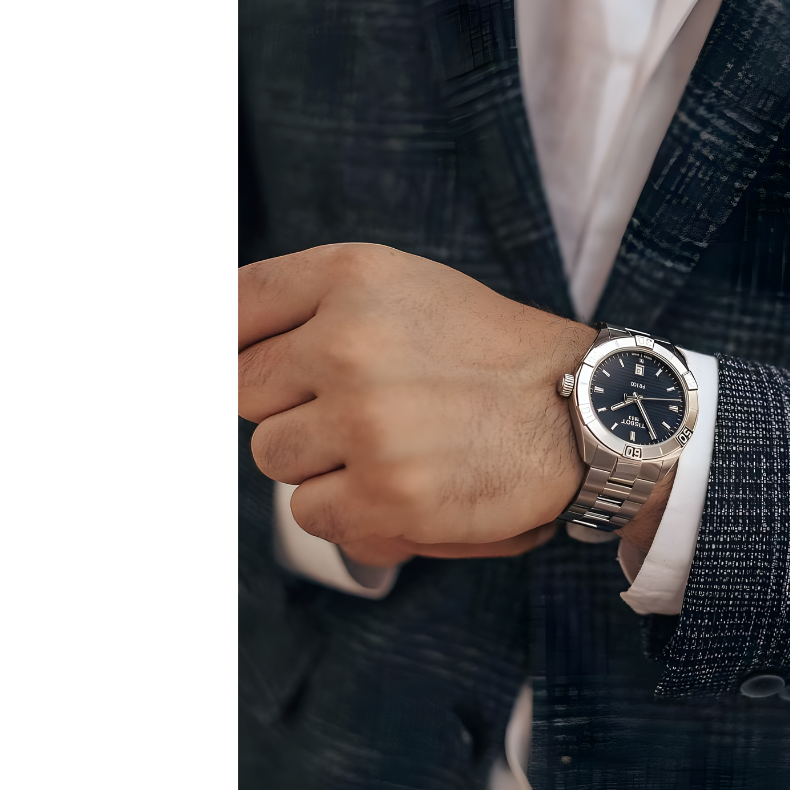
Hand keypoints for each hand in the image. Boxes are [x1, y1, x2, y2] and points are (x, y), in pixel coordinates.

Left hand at [240, 244, 595, 558]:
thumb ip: (310, 305)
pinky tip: (407, 484)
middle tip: (362, 406)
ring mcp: (366, 421)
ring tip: (394, 444)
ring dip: (321, 462)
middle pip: (244, 391)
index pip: (231, 308)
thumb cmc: (486, 354)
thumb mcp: (403, 289)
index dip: (229, 344)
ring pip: (273, 457)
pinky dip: (353, 511)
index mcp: (352, 276)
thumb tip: (205, 346)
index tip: (254, 371)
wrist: (585, 412)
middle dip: (291, 406)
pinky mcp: (385, 493)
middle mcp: (350, 341)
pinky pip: (312, 514)